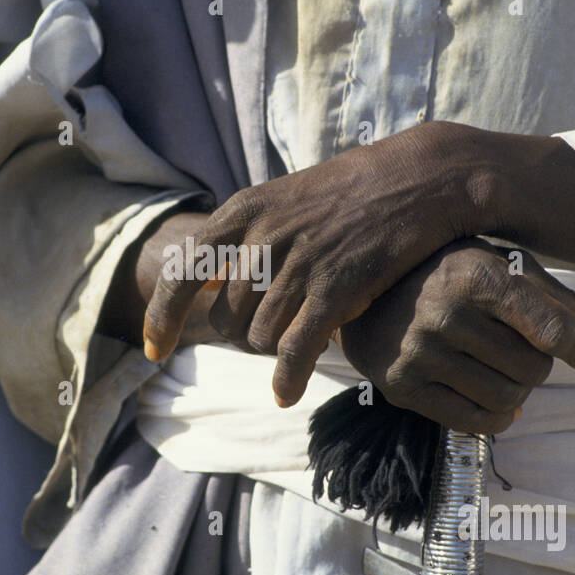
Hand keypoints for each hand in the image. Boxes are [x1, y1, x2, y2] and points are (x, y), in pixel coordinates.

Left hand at [143, 121, 535, 403]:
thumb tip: (210, 280)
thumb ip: (247, 236)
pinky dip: (286, 378)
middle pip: (225, 317)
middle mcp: (263, 234)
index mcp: (244, 209)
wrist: (420, 178)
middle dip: (243, 334)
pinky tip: (285, 395)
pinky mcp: (336, 287)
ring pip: (259, 336)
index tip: (155, 350)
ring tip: (301, 336)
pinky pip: (294, 350)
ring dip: (274, 350)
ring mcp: (299, 261)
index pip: (182, 273)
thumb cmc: (352, 193)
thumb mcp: (285, 198)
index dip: (161, 317)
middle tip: (276, 331)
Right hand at [336, 239, 574, 434]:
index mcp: (475, 273)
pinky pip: (475, 422)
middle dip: (540, 363)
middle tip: (518, 347)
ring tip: (499, 368)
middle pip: (533, 367)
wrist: (365, 292)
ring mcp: (419, 352)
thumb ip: (565, 308)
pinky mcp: (402, 387)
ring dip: (518, 390)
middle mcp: (444, 312)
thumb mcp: (507, 270)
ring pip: (507, 397)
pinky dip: (496, 416)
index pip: (547, 326)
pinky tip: (488, 395)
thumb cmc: (453, 275)